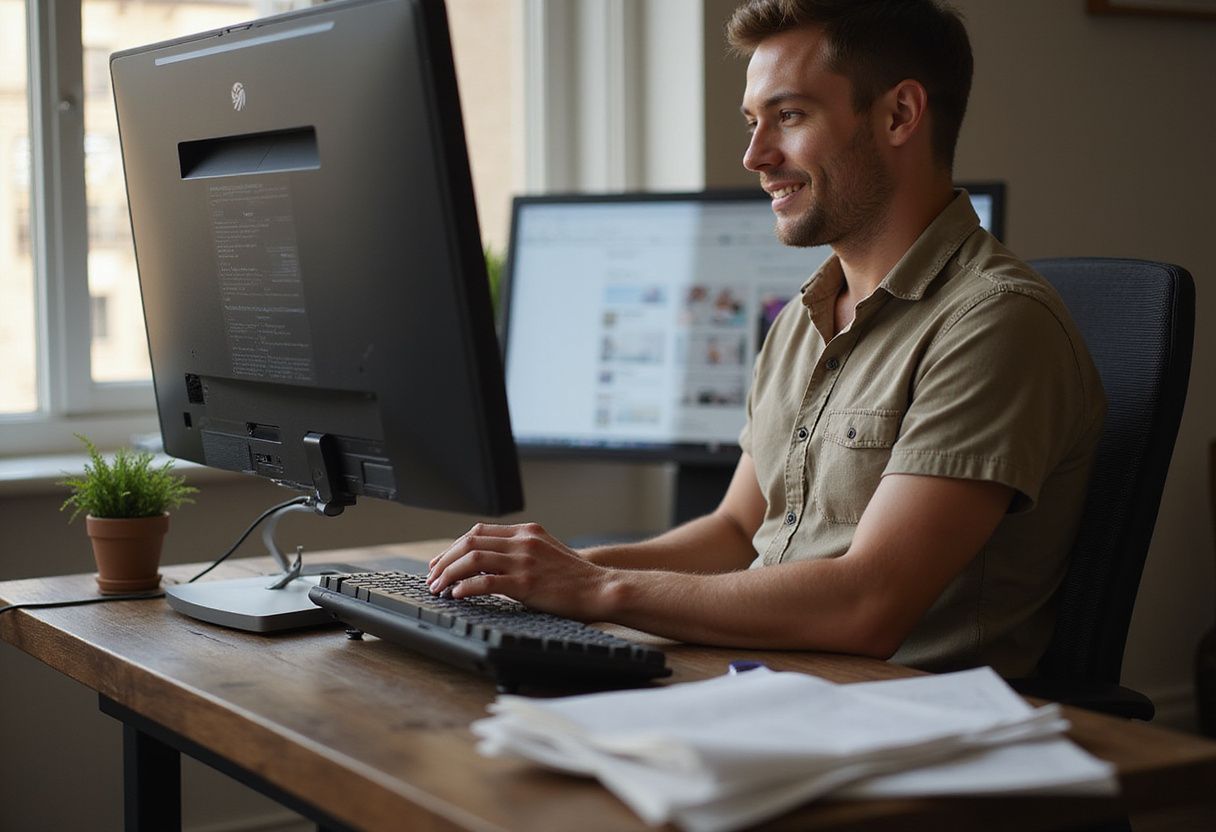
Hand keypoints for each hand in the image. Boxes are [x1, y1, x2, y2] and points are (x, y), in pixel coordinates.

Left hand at [426, 522, 615, 620]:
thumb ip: (520, 551)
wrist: (599, 588)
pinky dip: (465, 587)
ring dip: (449, 573)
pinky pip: (486, 582)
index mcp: (526, 531)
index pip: (479, 531)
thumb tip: (487, 564)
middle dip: (445, 559)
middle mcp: (523, 541)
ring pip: (472, 559)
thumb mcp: (545, 552)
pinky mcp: (525, 583)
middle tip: (432, 576)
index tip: (441, 561)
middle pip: (470, 542)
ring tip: (438, 587)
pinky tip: (457, 595)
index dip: (455, 546)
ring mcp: (524, 561)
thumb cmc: (574, 576)